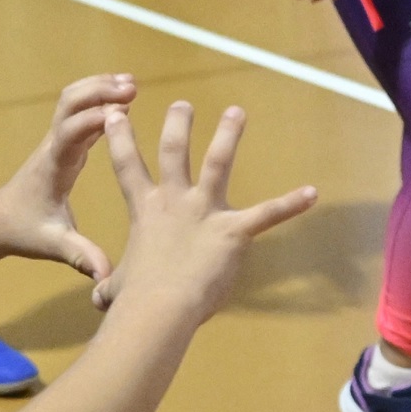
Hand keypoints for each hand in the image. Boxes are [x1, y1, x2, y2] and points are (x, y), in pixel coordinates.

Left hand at [0, 75, 135, 282]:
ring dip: (98, 88)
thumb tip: (105, 275)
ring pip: (72, 100)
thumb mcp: (54, 246)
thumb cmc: (26, 231)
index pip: (70, 133)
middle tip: (132, 86)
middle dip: (98, 91)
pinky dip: (98, 99)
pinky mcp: (62, 143)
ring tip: (131, 83)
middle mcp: (53, 147)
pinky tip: (122, 99)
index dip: (93, 119)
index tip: (122, 111)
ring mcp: (56, 141)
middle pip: (69, 104)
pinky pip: (79, 112)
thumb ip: (80, 256)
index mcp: (53, 166)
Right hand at [92, 102, 316, 318]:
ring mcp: (206, 212)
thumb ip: (108, 288)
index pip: (127, 167)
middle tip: (183, 104)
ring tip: (236, 112)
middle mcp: (175, 202)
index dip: (120, 138)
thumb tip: (98, 301)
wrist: (160, 307)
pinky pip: (268, 214)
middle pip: (174, 152)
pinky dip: (292, 204)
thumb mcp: (114, 289)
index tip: (115, 114)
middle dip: (178, 125)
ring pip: (218, 163)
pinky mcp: (234, 230)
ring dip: (228, 136)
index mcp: (146, 211)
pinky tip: (312, 193)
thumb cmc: (135, 302)